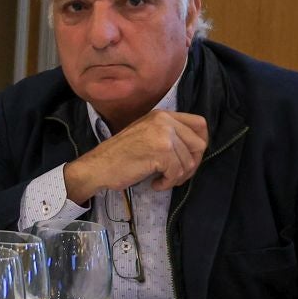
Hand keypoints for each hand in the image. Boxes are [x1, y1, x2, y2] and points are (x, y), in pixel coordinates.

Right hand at [62, 110, 208, 200]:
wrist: (97, 166)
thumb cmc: (119, 155)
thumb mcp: (146, 134)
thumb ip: (169, 134)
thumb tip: (196, 148)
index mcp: (162, 115)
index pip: (199, 124)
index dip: (200, 143)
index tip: (189, 157)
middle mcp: (164, 121)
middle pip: (199, 144)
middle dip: (191, 164)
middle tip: (176, 175)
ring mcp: (163, 135)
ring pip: (189, 161)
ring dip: (177, 176)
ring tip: (162, 180)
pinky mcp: (161, 152)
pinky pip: (177, 172)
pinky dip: (168, 183)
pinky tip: (155, 184)